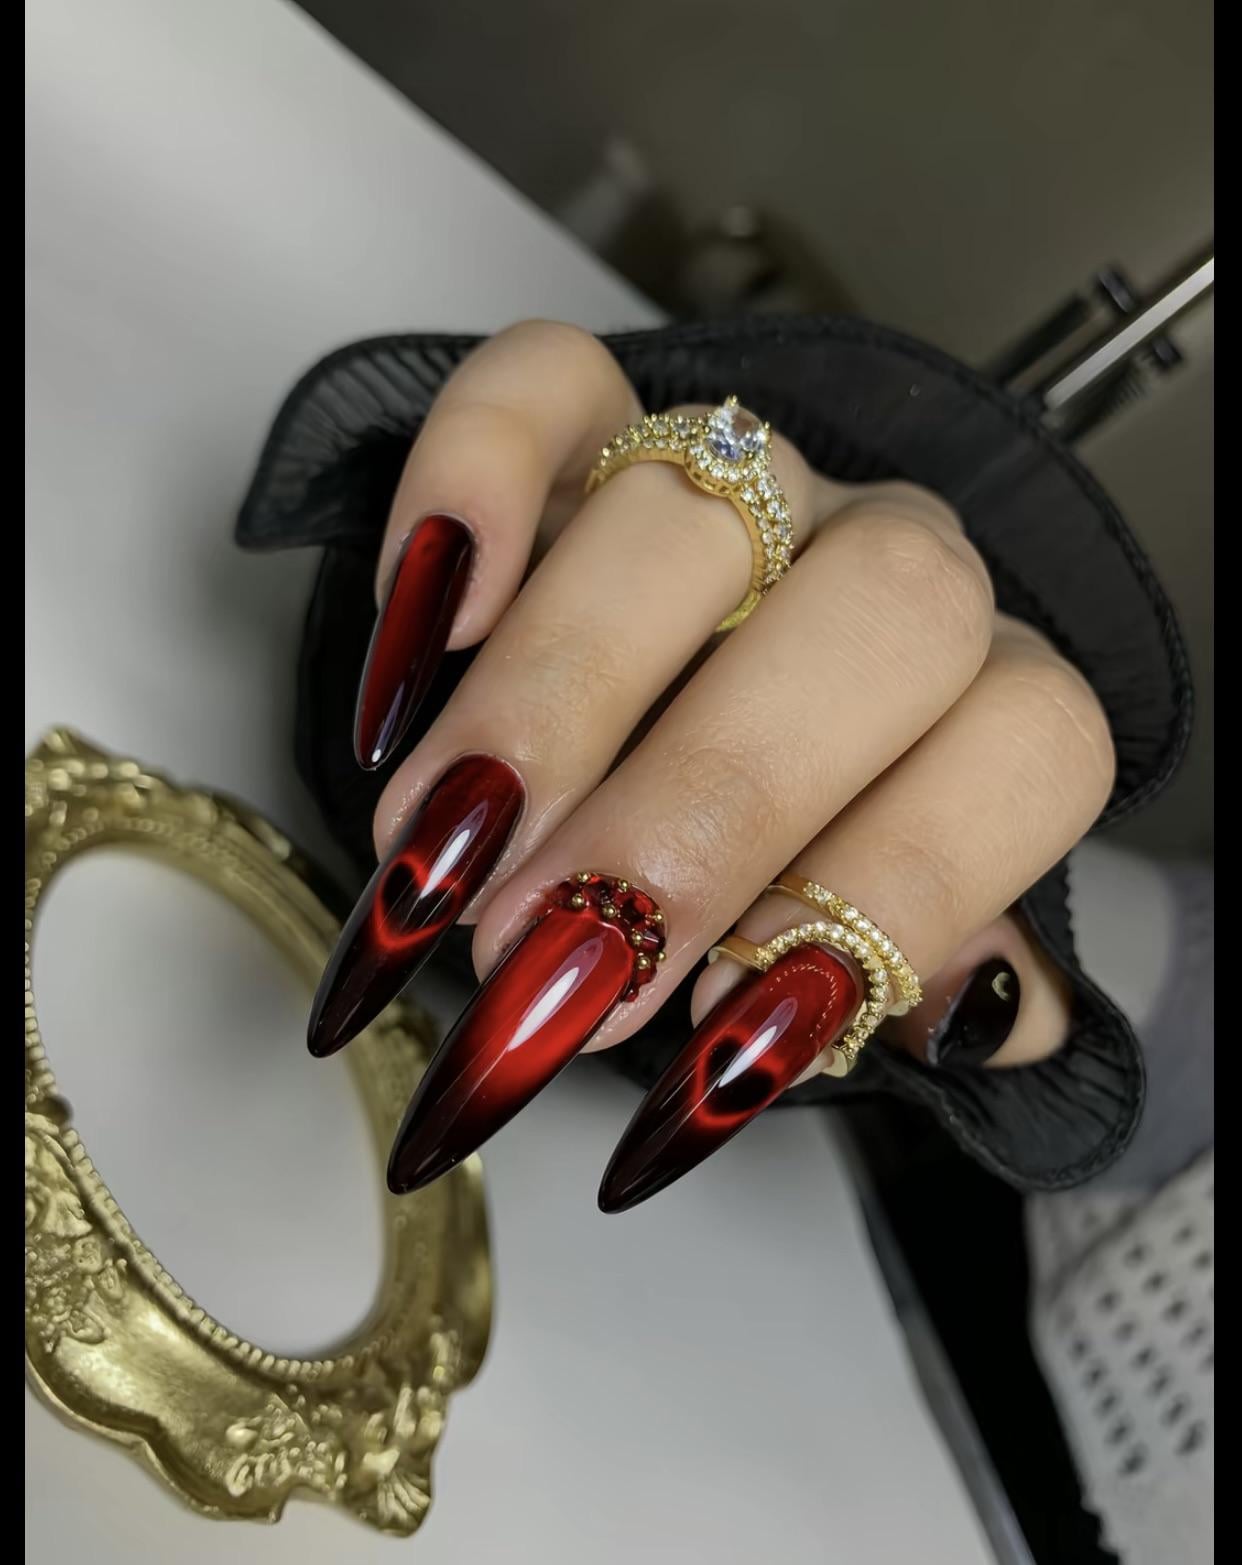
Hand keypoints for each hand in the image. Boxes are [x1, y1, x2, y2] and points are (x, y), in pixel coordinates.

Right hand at [306, 321, 1115, 1210]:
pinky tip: (423, 628)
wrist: (705, 711)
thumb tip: (969, 1018)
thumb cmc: (782, 858)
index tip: (725, 1031)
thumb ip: (926, 985)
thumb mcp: (867, 947)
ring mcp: (751, 475)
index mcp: (995, 690)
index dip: (899, 889)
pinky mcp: (600, 425)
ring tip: (436, 858)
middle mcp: (892, 559)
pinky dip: (469, 486)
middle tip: (547, 953)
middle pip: (879, 615)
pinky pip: (544, 385)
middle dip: (695, 807)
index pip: (1028, 743)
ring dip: (547, 704)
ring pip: (689, 514)